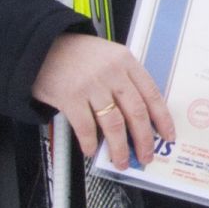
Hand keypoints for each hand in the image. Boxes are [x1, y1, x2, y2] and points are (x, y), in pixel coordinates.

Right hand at [31, 32, 174, 168]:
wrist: (40, 46)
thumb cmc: (76, 55)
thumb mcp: (108, 57)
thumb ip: (125, 79)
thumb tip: (140, 117)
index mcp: (126, 61)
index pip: (152, 94)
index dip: (163, 119)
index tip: (168, 136)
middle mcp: (112, 72)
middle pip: (136, 112)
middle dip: (144, 139)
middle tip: (146, 156)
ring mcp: (91, 85)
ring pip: (114, 124)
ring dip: (119, 147)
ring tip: (121, 161)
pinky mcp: (70, 97)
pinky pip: (86, 127)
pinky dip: (90, 142)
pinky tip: (91, 150)